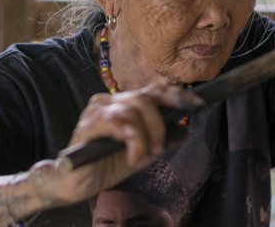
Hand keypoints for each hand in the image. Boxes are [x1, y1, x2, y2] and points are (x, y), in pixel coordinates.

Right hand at [25, 84, 202, 207]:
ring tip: (141, 158)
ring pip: (131, 111)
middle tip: (158, 150)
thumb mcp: (143, 152)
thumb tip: (185, 128)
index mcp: (125, 103)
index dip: (176, 95)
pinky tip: (131, 150)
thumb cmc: (108, 163)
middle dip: (158, 125)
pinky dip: (128, 136)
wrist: (77, 182)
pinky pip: (112, 122)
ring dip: (144, 137)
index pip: (153, 91)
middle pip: (144, 99)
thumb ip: (162, 140)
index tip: (196, 104)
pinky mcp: (85, 126)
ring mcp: (96, 111)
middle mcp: (110, 101)